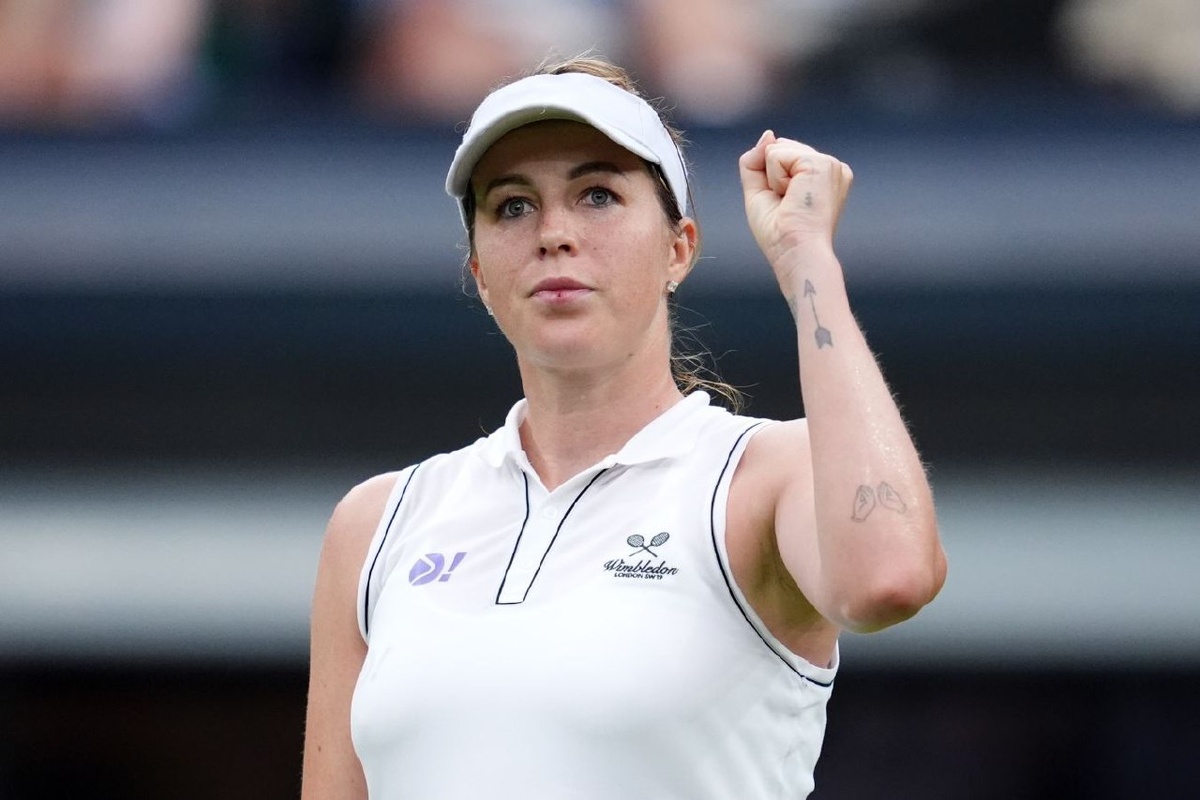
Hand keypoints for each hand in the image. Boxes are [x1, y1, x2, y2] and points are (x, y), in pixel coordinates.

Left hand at [738, 130, 852, 278]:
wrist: (794, 251)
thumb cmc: (779, 233)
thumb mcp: (760, 191)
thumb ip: (757, 161)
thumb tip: (769, 134)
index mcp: (822, 175)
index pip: (781, 156)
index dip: (771, 181)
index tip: (787, 207)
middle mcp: (831, 167)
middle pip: (778, 149)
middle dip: (770, 178)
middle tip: (787, 206)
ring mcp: (829, 163)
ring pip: (776, 150)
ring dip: (773, 179)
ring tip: (790, 202)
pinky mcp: (821, 163)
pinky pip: (775, 154)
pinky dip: (775, 178)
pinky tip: (792, 196)